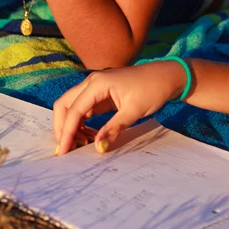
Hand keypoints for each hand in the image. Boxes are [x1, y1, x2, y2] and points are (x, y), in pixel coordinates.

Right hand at [53, 61, 185, 154]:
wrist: (166, 77)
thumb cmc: (152, 89)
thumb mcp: (133, 111)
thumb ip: (113, 129)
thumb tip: (98, 147)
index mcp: (97, 83)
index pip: (74, 109)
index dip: (66, 131)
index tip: (63, 152)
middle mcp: (91, 82)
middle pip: (65, 104)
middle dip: (62, 127)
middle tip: (68, 148)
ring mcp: (95, 88)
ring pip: (72, 106)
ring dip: (72, 125)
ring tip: (82, 145)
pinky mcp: (101, 94)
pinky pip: (84, 109)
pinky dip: (81, 123)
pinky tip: (89, 136)